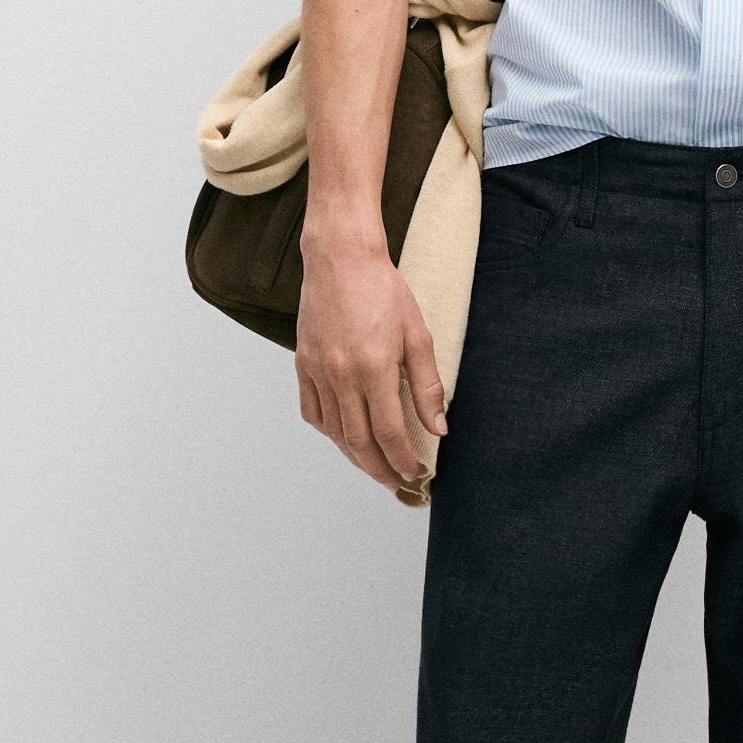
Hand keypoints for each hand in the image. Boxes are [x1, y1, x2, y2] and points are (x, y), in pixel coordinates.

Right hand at [294, 214, 447, 493]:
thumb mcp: (418, 335)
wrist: (341, 259)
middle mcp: (341, 375)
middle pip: (359, 442)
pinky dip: (330, 432)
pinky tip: (345, 437)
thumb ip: (428, 386)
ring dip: (355, 456)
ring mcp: (318, 371)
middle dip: (380, 469)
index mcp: (374, 368)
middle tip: (397, 482)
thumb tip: (439, 428)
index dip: (402, 459)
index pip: (388, 432)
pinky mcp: (303, 364)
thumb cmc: (384, 291)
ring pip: (334, 433)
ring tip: (375, 466)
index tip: (415, 473)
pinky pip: (313, 412)